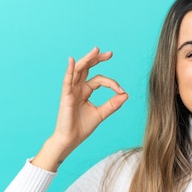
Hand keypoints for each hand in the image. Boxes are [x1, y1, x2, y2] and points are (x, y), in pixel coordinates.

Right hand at [32, 47, 128, 170]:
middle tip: (110, 54)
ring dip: (87, 60)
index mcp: (85, 91)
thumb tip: (126, 94)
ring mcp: (71, 91)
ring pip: (78, 71)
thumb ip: (112, 104)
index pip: (99, 80)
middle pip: (87, 69)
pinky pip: (67, 80)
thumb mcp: (101, 114)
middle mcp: (77, 88)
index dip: (111, 83)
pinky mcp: (66, 96)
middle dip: (97, 60)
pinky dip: (70, 70)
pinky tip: (72, 60)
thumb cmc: (82, 127)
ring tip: (96, 51)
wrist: (71, 140)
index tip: (121, 91)